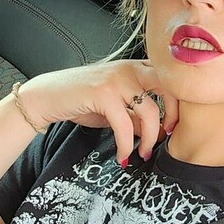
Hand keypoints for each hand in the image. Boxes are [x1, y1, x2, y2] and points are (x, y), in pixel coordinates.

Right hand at [17, 59, 178, 165]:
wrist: (47, 97)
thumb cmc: (81, 101)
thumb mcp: (114, 109)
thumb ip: (136, 117)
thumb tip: (157, 133)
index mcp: (135, 67)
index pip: (168, 80)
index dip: (176, 104)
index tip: (171, 126)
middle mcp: (129, 68)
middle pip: (168, 88)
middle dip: (173, 114)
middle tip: (167, 135)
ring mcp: (116, 79)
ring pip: (149, 110)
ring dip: (150, 138)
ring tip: (143, 153)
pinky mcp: (103, 93)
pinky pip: (125, 125)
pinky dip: (126, 144)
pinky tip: (122, 156)